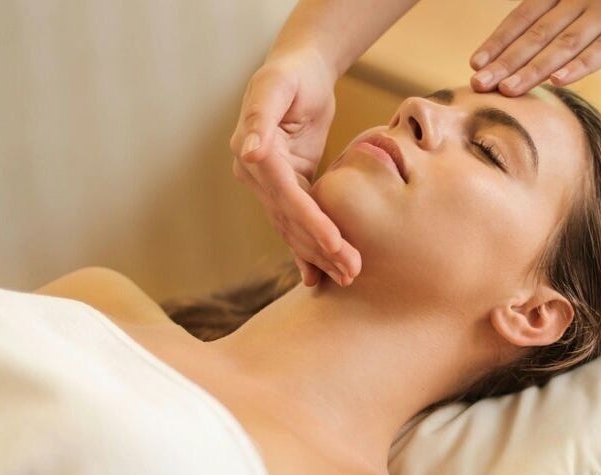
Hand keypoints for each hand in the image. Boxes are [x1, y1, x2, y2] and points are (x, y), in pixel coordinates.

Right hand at [231, 48, 360, 286]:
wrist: (300, 71)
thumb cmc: (292, 74)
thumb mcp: (276, 86)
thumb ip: (260, 117)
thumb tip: (249, 152)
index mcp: (252, 153)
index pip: (285, 196)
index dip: (310, 220)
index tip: (335, 243)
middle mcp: (255, 175)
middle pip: (291, 219)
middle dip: (321, 247)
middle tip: (352, 270)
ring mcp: (270, 185)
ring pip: (294, 228)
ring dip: (320, 255)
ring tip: (348, 276)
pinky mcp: (289, 188)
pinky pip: (298, 223)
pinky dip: (309, 249)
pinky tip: (319, 276)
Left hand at [469, 0, 600, 95]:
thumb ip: (559, 9)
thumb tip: (536, 49)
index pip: (524, 16)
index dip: (500, 40)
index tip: (476, 64)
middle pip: (537, 33)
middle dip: (506, 61)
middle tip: (479, 85)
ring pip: (564, 44)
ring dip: (534, 69)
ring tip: (508, 90)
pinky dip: (581, 64)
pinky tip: (558, 82)